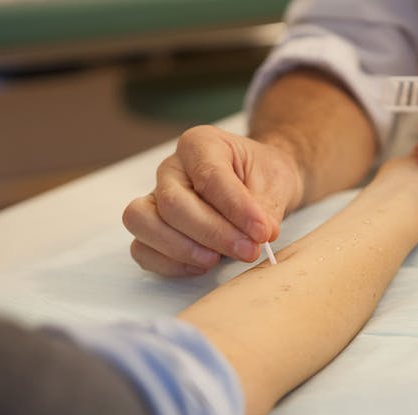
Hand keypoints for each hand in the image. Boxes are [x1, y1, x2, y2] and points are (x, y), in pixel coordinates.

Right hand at [122, 125, 303, 275]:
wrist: (257, 182)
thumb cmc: (262, 176)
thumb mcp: (275, 182)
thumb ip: (264, 210)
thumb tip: (256, 238)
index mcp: (200, 144)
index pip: (209, 175)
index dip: (235, 208)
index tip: (262, 232)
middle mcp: (172, 168)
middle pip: (172, 202)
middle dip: (212, 233)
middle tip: (248, 251)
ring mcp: (156, 197)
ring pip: (143, 221)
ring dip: (181, 248)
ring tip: (216, 260)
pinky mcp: (151, 227)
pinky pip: (142, 248)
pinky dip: (167, 263)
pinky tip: (200, 267)